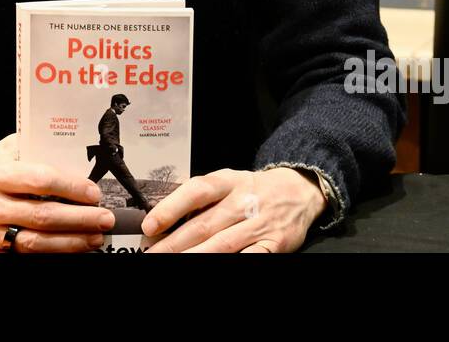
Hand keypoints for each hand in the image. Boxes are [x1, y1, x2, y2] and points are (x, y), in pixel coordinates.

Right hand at [0, 134, 115, 252]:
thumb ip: (27, 148)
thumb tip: (68, 146)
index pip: (39, 180)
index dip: (70, 187)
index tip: (93, 192)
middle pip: (43, 216)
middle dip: (80, 219)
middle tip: (105, 218)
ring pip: (36, 244)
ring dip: (71, 243)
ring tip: (95, 238)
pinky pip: (22, 258)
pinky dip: (50, 256)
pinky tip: (69, 251)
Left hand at [141, 167, 326, 252]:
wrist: (299, 190)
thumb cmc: (253, 188)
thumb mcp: (227, 180)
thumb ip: (199, 194)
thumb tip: (160, 209)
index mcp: (227, 181)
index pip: (195, 192)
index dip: (170, 208)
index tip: (150, 225)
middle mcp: (242, 201)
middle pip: (203, 225)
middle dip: (174, 244)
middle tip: (152, 254)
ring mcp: (259, 223)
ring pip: (222, 245)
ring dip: (195, 256)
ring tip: (172, 263)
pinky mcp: (274, 243)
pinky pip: (251, 256)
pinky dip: (235, 261)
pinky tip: (215, 266)